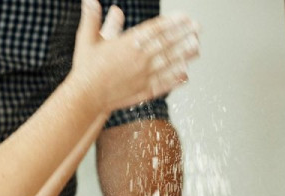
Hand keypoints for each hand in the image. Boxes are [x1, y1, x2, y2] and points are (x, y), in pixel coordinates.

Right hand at [71, 0, 199, 111]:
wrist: (85, 97)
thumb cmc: (85, 69)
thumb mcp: (86, 39)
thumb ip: (92, 18)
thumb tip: (89, 0)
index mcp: (128, 44)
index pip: (155, 30)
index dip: (172, 22)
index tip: (185, 17)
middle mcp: (139, 59)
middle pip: (166, 44)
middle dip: (184, 34)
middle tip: (198, 28)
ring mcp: (143, 76)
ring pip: (168, 63)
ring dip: (185, 54)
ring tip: (197, 47)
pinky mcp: (143, 91)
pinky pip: (163, 83)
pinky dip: (175, 78)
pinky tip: (186, 74)